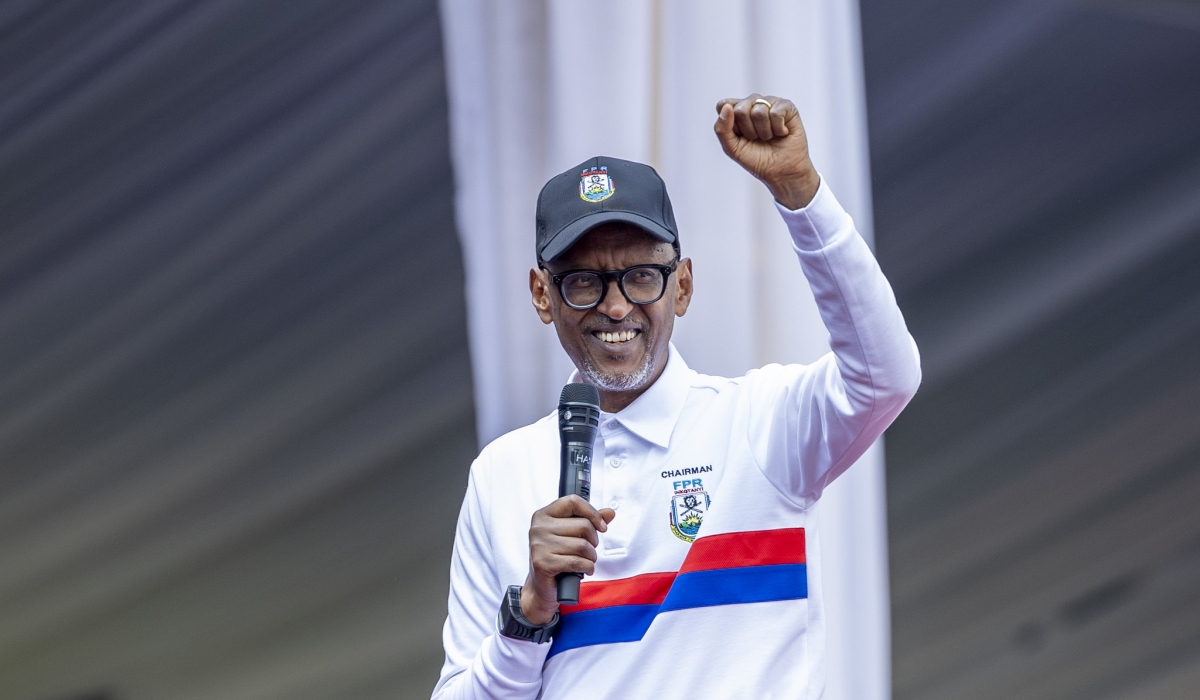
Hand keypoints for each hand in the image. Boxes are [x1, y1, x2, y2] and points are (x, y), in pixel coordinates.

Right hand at [521, 495, 616, 624]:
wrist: (542, 585)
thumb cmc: (558, 557)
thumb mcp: (572, 535)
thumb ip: (589, 521)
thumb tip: (610, 512)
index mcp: (543, 515)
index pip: (573, 501)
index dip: (592, 513)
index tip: (602, 527)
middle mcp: (538, 528)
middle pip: (583, 525)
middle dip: (593, 540)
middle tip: (589, 550)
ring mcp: (539, 545)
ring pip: (582, 545)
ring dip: (591, 556)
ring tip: (586, 561)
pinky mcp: (543, 563)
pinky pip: (577, 561)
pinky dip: (587, 567)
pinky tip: (585, 570)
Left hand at [714, 94, 819, 209]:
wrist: (781, 172)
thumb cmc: (756, 159)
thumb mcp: (732, 148)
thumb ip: (722, 129)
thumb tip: (727, 107)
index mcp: (736, 111)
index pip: (723, 105)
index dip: (730, 124)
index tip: (739, 136)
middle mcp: (752, 103)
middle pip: (740, 109)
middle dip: (748, 131)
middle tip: (757, 139)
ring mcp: (769, 102)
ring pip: (758, 111)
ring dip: (764, 132)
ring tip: (769, 137)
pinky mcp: (786, 106)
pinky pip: (775, 113)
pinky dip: (778, 129)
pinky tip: (782, 133)